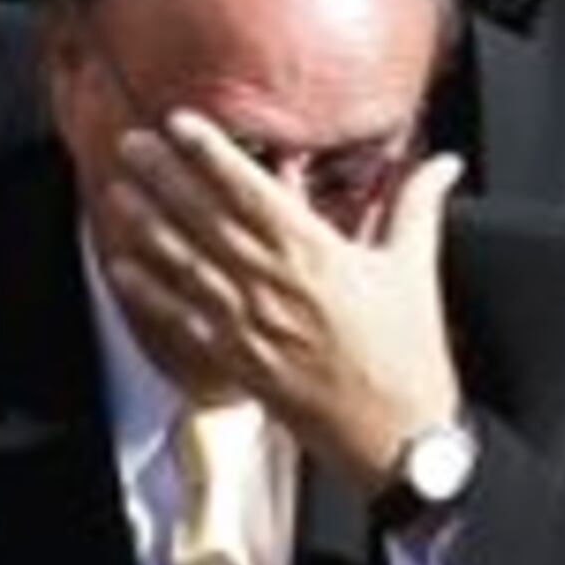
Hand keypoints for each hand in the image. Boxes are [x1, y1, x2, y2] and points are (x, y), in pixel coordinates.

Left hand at [94, 116, 464, 490]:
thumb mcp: (416, 274)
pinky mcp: (242, 362)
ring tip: (119, 192)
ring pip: (185, 262)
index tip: (180, 124)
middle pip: (205, 217)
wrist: (402, 440)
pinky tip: (123, 268)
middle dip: (164, 176)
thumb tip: (445, 164)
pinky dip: (151, 293)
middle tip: (134, 144)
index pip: (250, 189)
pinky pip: (183, 320)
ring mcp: (253, 325)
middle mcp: (275, 284)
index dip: (210, 152)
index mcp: (317, 254)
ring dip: (147, 224)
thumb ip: (418, 208)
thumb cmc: (409, 359)